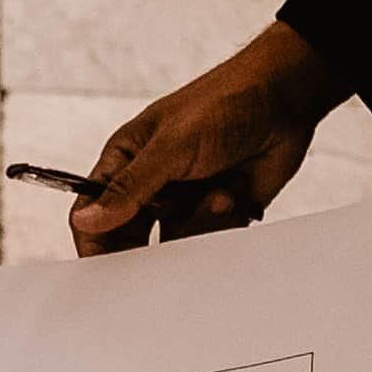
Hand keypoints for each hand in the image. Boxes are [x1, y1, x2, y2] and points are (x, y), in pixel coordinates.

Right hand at [69, 27, 335, 253]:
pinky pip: (209, 242)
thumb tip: (86, 220)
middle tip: (168, 255)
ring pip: (174, 245)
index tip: (106, 270)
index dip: (94, 240)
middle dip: (150, 247)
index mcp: (126, 161)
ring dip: (199, 225)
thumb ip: (130, 188)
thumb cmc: (223, 103)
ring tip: (220, 196)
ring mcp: (184, 199)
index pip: (93, 211)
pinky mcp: (217, 211)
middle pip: (131, 238)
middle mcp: (151, 184)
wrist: (285, 100)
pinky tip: (234, 195)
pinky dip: (223, 225)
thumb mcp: (171, 146)